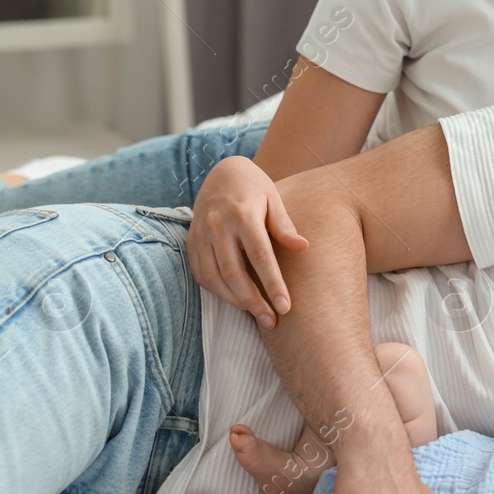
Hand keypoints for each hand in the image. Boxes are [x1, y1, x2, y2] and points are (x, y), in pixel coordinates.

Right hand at [188, 156, 307, 327]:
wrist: (222, 172)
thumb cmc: (255, 188)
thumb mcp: (274, 199)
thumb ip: (284, 226)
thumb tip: (303, 248)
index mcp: (243, 214)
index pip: (260, 256)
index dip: (273, 284)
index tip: (286, 306)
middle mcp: (218, 226)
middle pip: (235, 273)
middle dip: (254, 301)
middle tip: (272, 321)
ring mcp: (200, 234)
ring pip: (215, 277)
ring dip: (235, 301)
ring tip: (257, 314)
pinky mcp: (191, 241)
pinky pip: (201, 273)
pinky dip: (217, 291)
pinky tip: (235, 299)